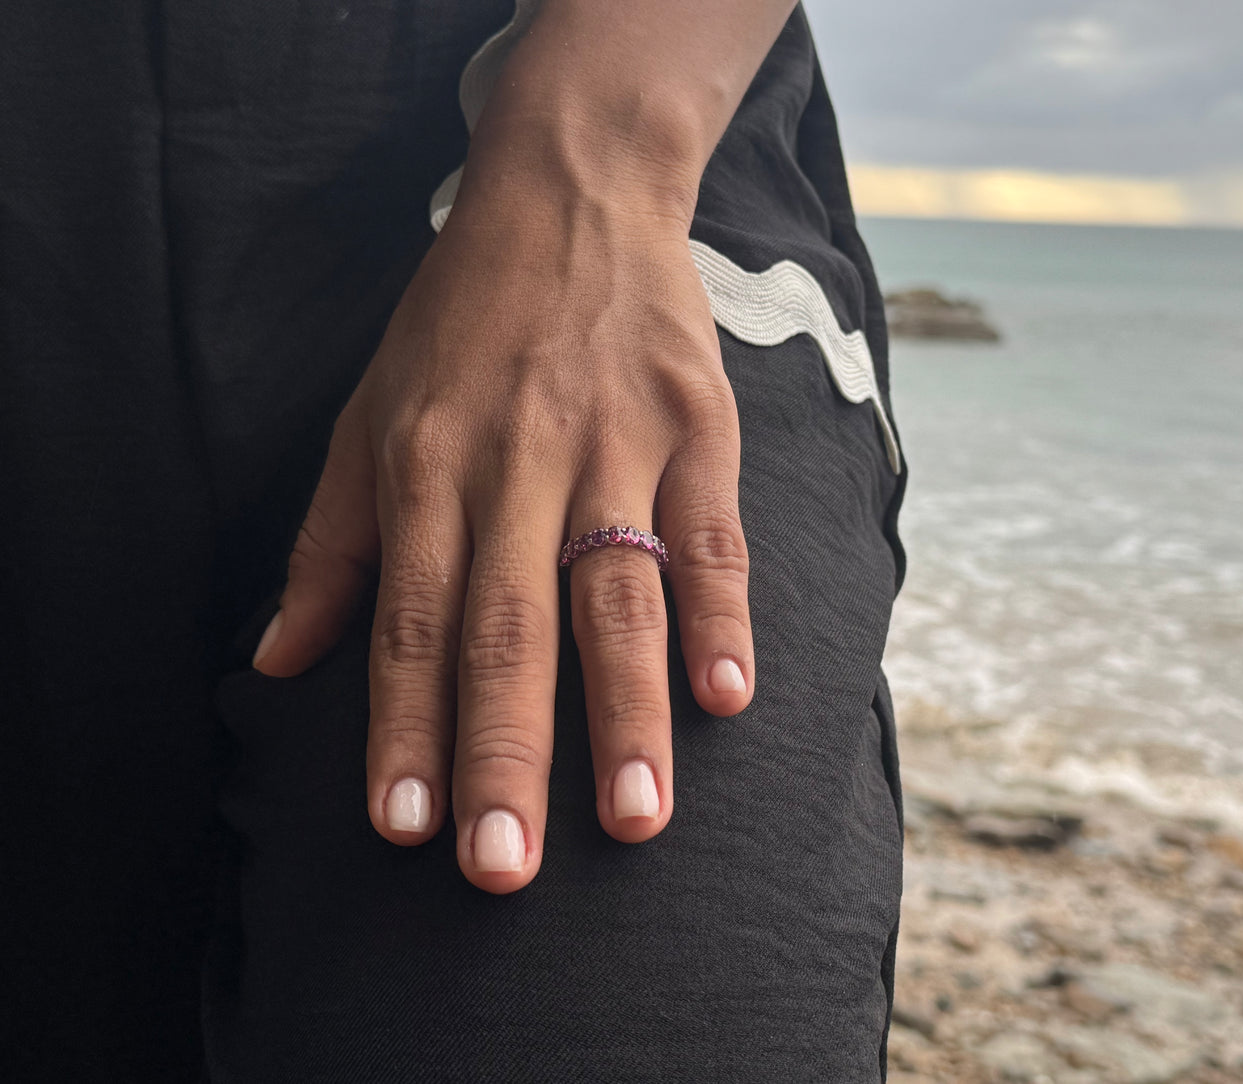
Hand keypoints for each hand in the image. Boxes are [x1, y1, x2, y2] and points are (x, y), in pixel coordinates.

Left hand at [251, 171, 753, 893]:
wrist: (571, 196)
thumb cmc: (460, 320)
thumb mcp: (368, 414)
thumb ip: (329, 542)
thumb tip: (279, 660)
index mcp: (428, 464)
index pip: (413, 619)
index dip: (405, 728)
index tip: (402, 829)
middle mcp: (519, 462)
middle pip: (510, 626)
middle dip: (505, 753)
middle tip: (505, 866)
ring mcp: (616, 443)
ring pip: (618, 595)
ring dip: (625, 713)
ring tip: (636, 818)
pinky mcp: (696, 428)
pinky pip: (711, 534)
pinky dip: (721, 613)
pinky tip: (727, 695)